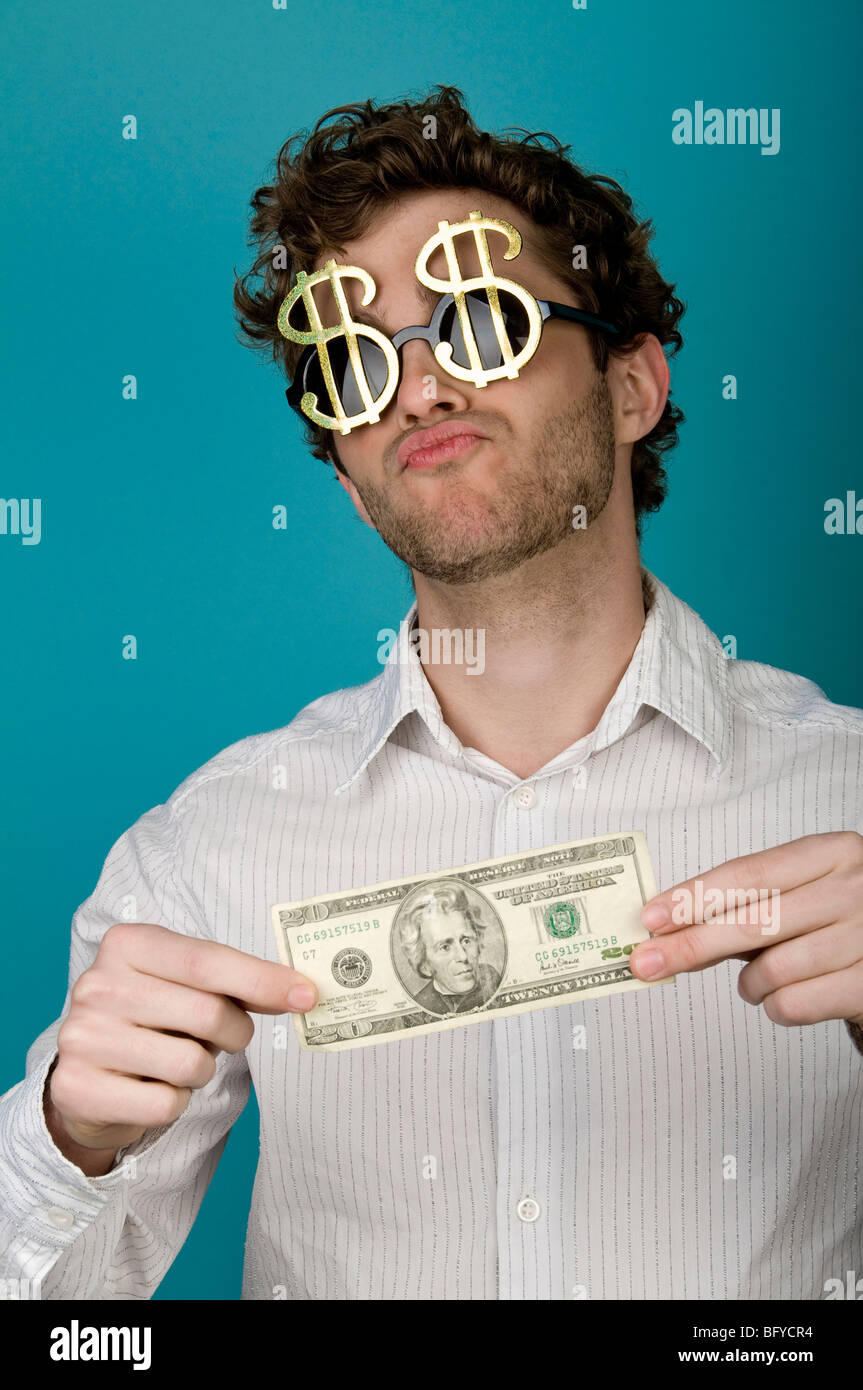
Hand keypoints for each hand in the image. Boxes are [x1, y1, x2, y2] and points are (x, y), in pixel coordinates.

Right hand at [49, 922, 317, 1151]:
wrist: (87, 1075)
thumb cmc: (153, 1019)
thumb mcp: (185, 985)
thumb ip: (235, 982)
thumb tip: (301, 992)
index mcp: (126, 944)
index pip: (207, 961)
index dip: (263, 980)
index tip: (307, 995)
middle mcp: (97, 985)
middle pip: (208, 1013)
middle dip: (235, 1032)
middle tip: (224, 1037)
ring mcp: (81, 1037)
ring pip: (191, 1064)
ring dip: (201, 1070)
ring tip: (174, 1061)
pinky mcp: (77, 1089)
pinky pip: (165, 1104)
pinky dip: (174, 1102)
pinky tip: (150, 1088)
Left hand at [629, 831, 862, 1029]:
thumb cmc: (835, 917)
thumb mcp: (799, 893)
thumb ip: (742, 907)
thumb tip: (667, 929)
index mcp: (831, 853)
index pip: (748, 875)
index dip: (693, 897)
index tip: (650, 918)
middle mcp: (854, 890)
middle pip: (752, 922)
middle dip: (690, 945)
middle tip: (646, 962)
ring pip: (773, 970)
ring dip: (747, 984)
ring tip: (753, 981)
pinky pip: (794, 1005)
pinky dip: (774, 1007)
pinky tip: (781, 996)